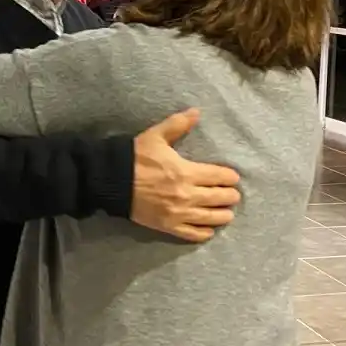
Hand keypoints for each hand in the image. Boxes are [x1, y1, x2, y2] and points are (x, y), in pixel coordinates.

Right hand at [129, 109, 241, 242]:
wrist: (112, 181)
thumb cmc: (134, 157)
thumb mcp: (156, 136)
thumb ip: (178, 124)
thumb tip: (196, 111)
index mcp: (186, 172)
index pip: (219, 176)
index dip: (230, 177)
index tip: (233, 177)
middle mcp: (186, 194)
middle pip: (219, 198)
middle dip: (230, 196)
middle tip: (233, 195)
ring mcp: (178, 213)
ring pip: (210, 218)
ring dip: (222, 216)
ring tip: (227, 214)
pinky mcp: (168, 226)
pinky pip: (192, 234)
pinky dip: (204, 233)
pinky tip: (209, 231)